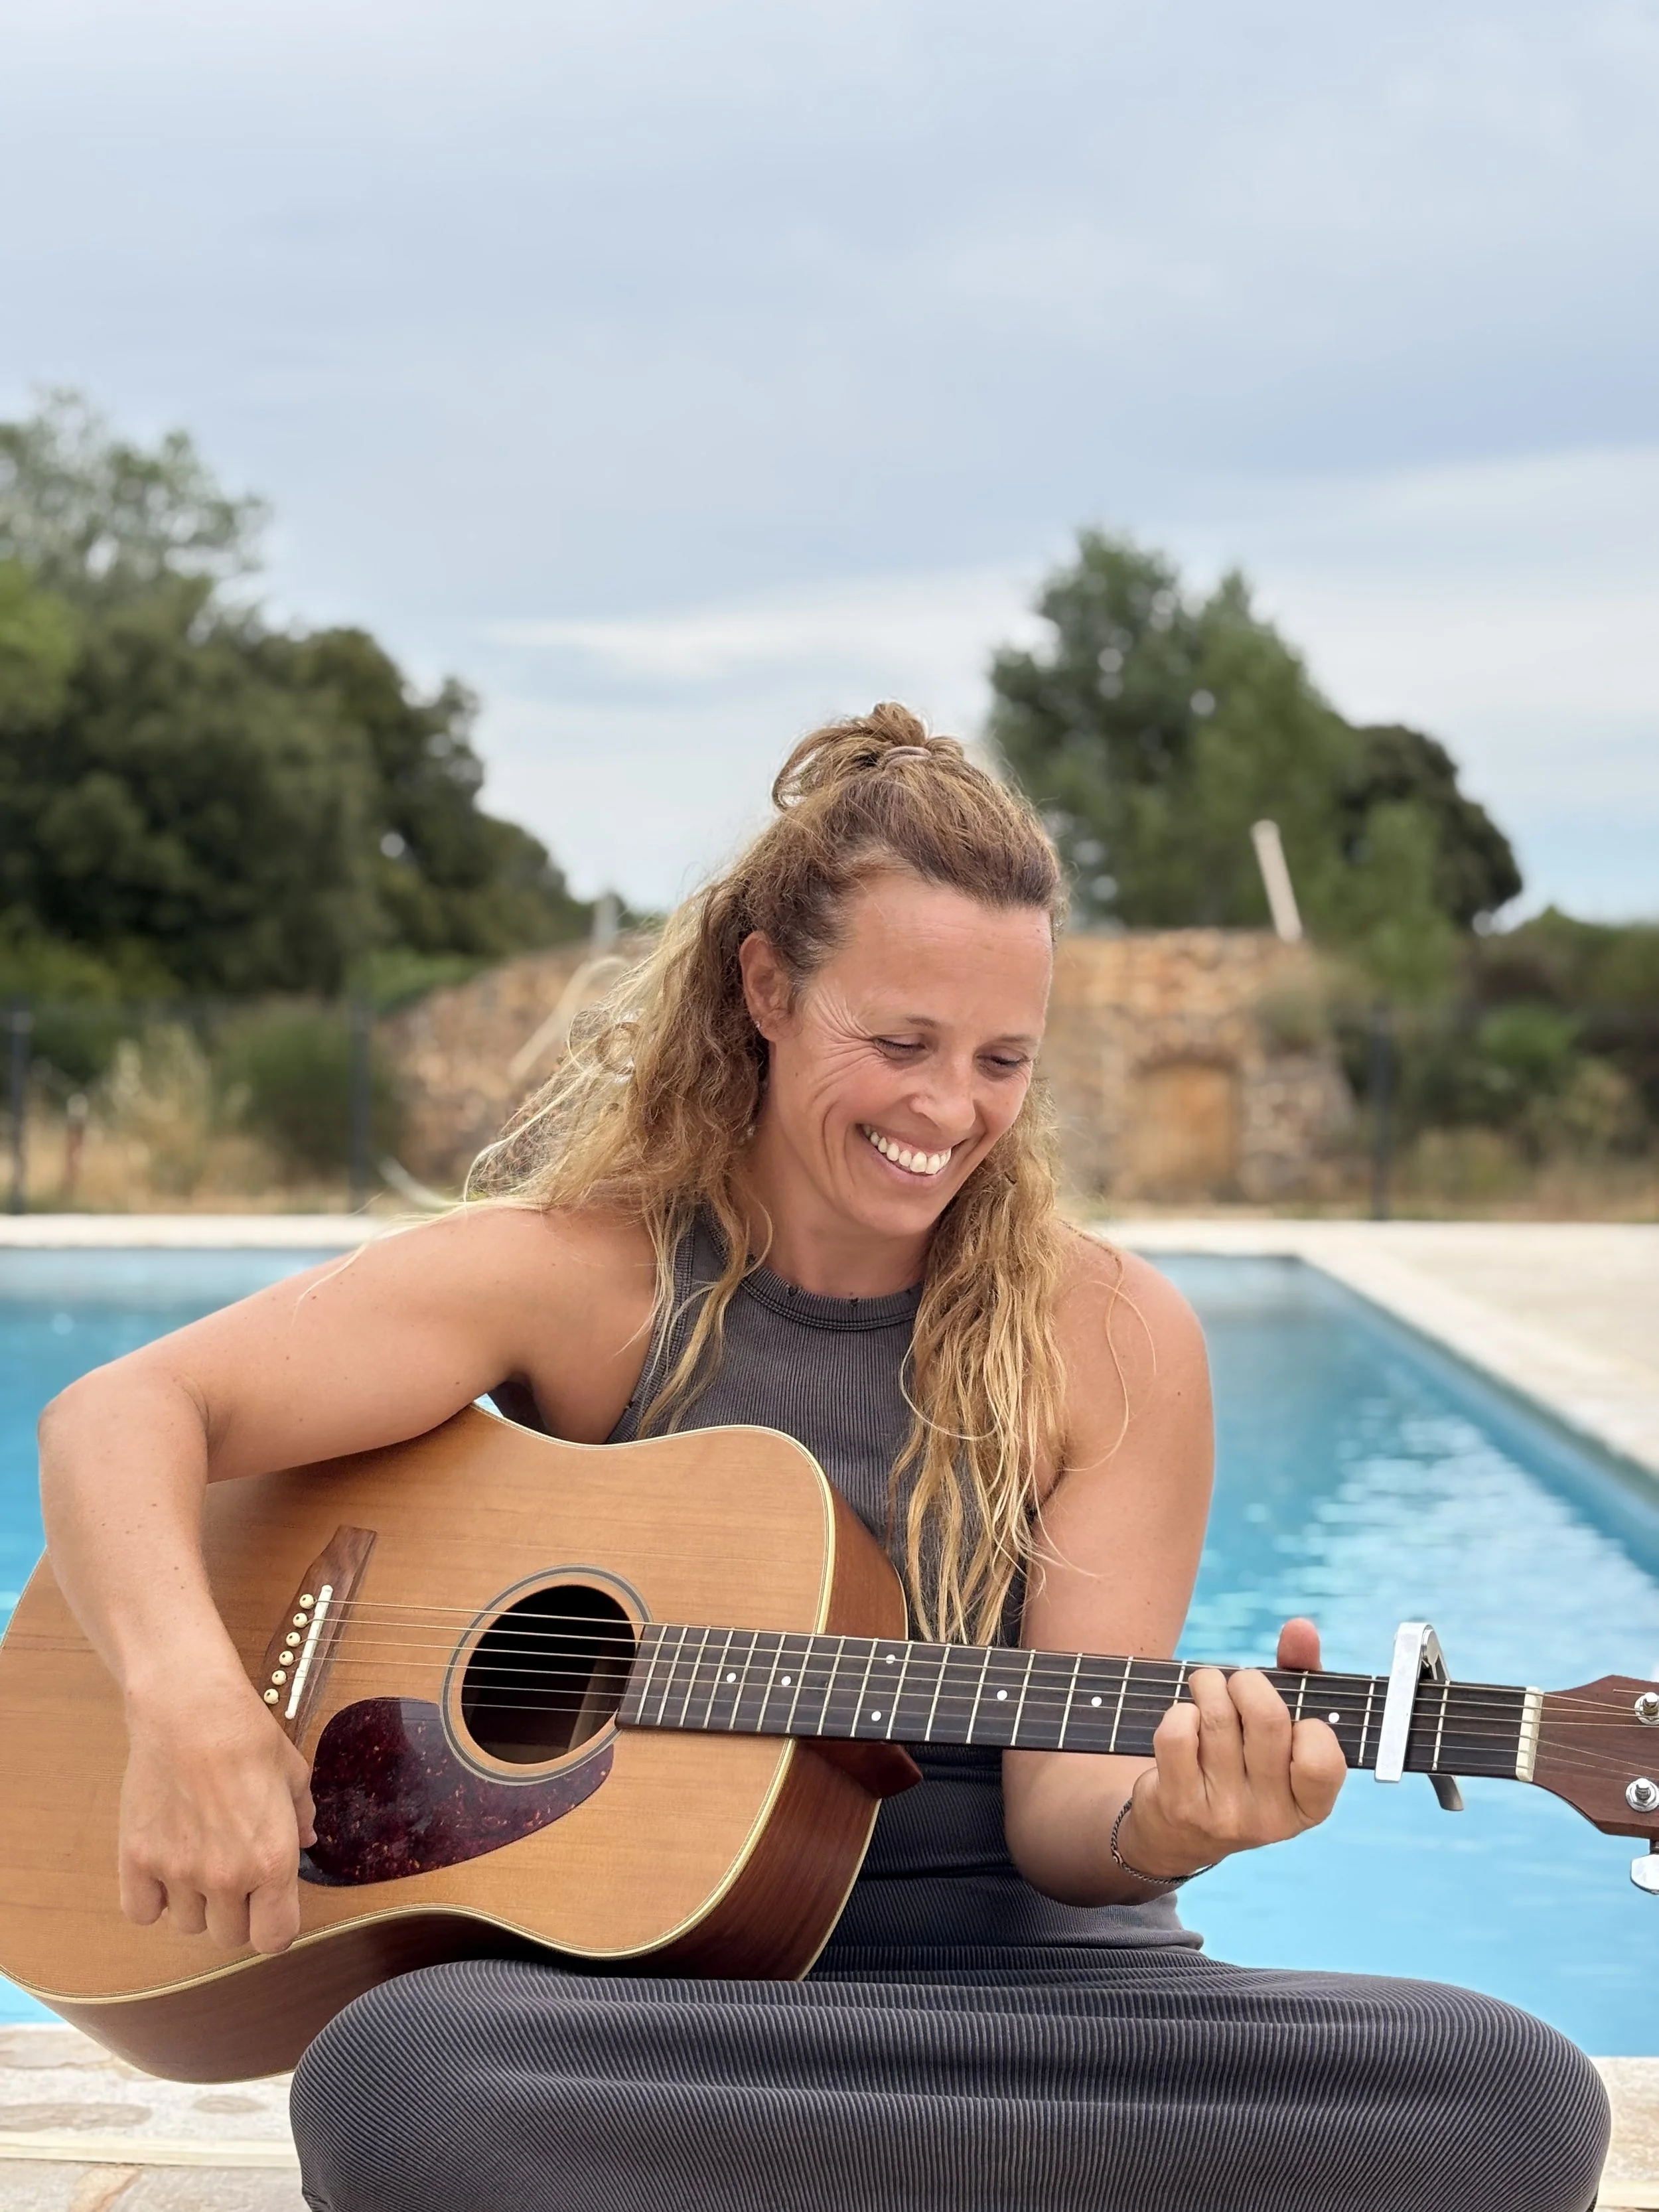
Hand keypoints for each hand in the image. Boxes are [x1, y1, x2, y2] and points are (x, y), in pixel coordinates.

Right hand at [118, 1671, 316, 1954]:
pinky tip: (165, 1867)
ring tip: (198, 1859)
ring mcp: (178, 1872)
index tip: (269, 1908)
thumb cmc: (247, 1736)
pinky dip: (153, 1899)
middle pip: (229, 1936)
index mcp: (272, 1861)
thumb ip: (301, 1817)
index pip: (274, 1939)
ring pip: (187, 1926)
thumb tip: (304, 1842)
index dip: (273, 1926)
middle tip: (233, 1873)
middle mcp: (226, 1876)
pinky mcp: (137, 1860)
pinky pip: (142, 1912)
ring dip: (195, 1904)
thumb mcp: (293, 1774)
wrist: (190, 1710)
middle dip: (236, 1911)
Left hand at [1115, 1618, 1345, 1881]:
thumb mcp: (1282, 1732)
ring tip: (1207, 1691)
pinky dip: (1180, 1711)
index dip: (1306, 1724)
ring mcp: (1225, 1815)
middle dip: (1247, 1682)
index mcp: (1311, 1806)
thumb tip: (1301, 1628)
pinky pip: (1179, 1732)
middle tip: (1238, 1684)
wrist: (1180, 1832)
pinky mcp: (1180, 1804)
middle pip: (1267, 1719)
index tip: (1291, 1720)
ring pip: (1217, 1717)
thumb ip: (1300, 1675)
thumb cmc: (1243, 1765)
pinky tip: (1187, 1720)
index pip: (1322, 1755)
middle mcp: (1271, 1819)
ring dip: (1208, 1686)